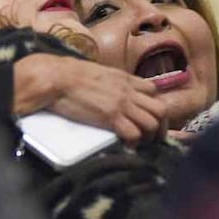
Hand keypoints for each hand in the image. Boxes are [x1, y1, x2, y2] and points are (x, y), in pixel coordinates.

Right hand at [13, 55, 165, 143]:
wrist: (57, 78)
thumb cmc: (70, 74)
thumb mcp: (99, 72)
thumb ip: (112, 81)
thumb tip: (111, 90)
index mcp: (126, 79)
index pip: (153, 91)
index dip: (153, 106)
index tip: (148, 118)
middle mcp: (129, 91)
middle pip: (161, 109)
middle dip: (160, 126)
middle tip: (151, 137)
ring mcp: (122, 104)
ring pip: (153, 123)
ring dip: (149, 136)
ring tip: (139, 143)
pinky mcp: (111, 117)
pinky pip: (135, 134)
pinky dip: (133, 143)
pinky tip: (125, 145)